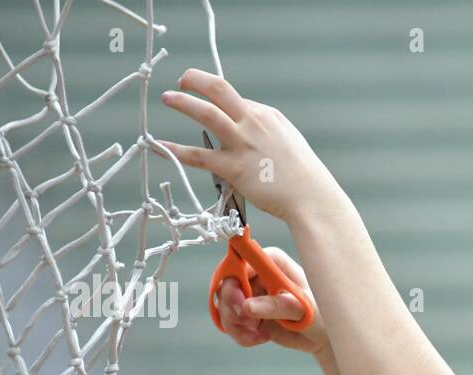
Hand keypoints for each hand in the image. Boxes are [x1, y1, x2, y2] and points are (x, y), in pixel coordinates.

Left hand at [158, 68, 339, 223]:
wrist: (312, 197)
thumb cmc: (304, 177)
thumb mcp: (289, 144)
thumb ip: (269, 136)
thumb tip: (253, 139)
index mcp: (268, 116)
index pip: (236, 100)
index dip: (221, 102)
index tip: (213, 105)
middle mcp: (254, 122)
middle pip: (219, 89)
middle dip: (196, 80)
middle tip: (183, 80)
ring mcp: (242, 143)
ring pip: (206, 113)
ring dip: (183, 102)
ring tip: (167, 98)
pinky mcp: (233, 167)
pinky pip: (198, 156)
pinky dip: (175, 149)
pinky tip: (160, 145)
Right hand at [215, 246, 330, 358]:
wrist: (323, 336)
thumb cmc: (322, 314)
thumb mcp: (303, 308)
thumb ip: (276, 305)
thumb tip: (247, 306)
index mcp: (273, 262)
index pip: (243, 259)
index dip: (235, 278)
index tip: (240, 301)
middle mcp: (258, 274)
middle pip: (227, 282)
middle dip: (231, 305)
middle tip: (246, 322)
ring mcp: (251, 294)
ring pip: (224, 305)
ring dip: (235, 324)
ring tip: (257, 334)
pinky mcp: (248, 314)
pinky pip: (230, 323)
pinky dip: (241, 334)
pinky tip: (260, 339)